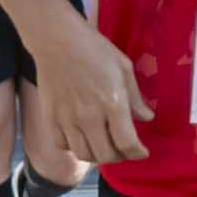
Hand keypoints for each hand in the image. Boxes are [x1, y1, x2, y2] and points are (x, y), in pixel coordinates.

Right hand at [21, 10, 150, 173]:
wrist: (57, 40)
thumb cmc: (94, 49)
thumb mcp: (124, 69)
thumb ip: (136, 97)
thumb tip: (146, 118)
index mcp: (112, 104)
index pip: (127, 143)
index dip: (138, 153)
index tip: (142, 152)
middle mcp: (90, 117)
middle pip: (106, 155)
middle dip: (120, 156)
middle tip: (124, 149)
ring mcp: (67, 120)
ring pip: (84, 154)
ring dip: (98, 155)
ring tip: (104, 145)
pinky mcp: (50, 118)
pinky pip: (63, 145)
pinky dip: (75, 147)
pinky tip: (82, 137)